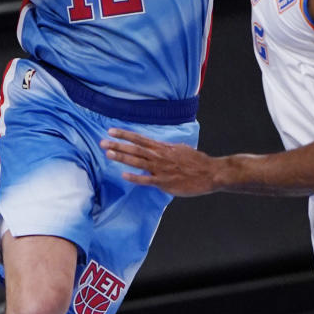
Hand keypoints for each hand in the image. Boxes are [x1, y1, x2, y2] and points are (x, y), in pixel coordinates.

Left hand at [101, 128, 222, 195]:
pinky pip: (147, 180)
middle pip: (135, 149)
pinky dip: (135, 177)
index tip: (111, 131)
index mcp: (163, 148)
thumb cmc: (196, 162)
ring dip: (122, 157)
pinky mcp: (165, 182)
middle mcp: (160, 156)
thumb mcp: (180, 149)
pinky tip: (124, 175)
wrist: (210, 173)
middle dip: (118, 145)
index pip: (140, 139)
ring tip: (108, 154)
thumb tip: (156, 147)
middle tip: (102, 143)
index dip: (125, 135)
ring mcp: (161, 169)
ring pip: (138, 162)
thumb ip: (166, 149)